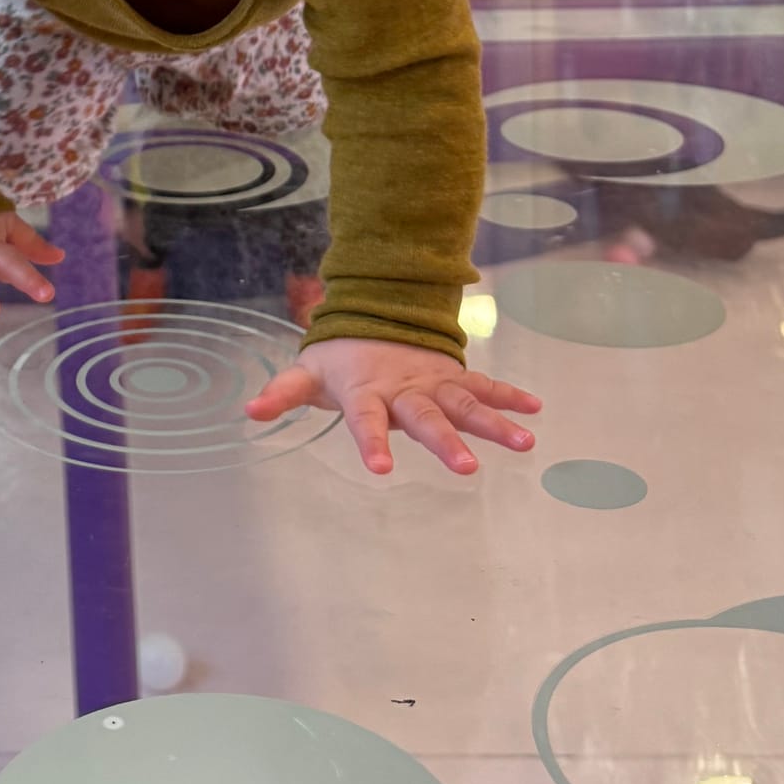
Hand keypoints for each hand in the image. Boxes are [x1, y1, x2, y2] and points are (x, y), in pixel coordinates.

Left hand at [245, 338, 540, 477]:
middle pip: (425, 417)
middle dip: (446, 441)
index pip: (366, 419)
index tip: (380, 470)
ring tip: (525, 442)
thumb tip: (248, 411)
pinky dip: (509, 396)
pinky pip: (484, 386)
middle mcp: (403, 389)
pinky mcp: (452, 376)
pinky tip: (536, 411)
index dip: (371, 442)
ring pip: (465, 402)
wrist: (373, 313)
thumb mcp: (307, 374)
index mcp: (366, 392)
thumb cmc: (338, 359)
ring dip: (494, 421)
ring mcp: (432, 382)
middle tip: (467, 469)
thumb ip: (282, 394)